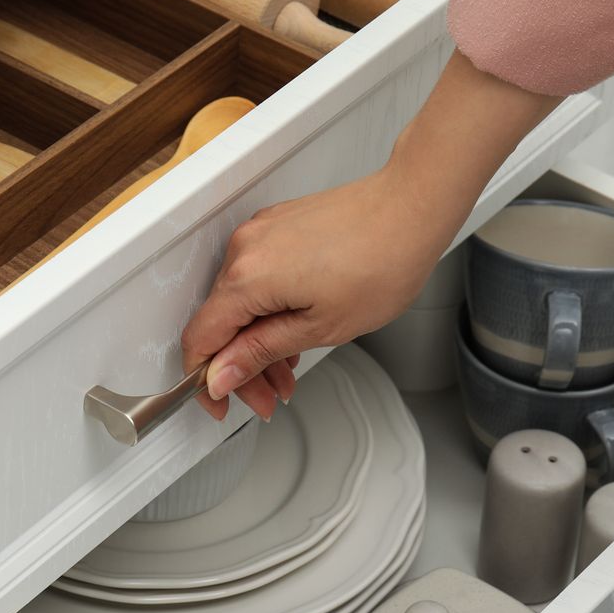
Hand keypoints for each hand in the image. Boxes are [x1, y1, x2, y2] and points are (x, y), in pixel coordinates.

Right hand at [180, 51, 565, 421]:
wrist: (412, 210)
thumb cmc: (382, 263)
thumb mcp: (320, 328)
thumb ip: (260, 353)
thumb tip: (221, 375)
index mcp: (248, 277)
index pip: (201, 338)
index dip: (206, 380)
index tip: (223, 402)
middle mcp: (244, 248)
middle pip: (220, 322)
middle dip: (242, 367)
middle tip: (270, 397)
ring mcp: (260, 233)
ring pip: (240, 301)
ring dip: (258, 341)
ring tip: (289, 371)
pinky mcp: (276, 226)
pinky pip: (256, 276)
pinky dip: (268, 309)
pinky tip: (292, 330)